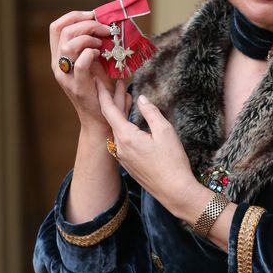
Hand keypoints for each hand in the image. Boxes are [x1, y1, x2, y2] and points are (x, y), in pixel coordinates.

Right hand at [49, 9, 116, 131]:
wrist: (101, 118)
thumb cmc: (101, 89)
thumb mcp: (95, 63)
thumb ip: (95, 45)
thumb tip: (108, 24)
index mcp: (59, 57)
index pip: (57, 26)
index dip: (75, 16)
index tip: (94, 15)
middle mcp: (58, 65)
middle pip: (63, 30)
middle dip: (87, 23)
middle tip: (105, 29)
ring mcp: (66, 76)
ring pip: (69, 44)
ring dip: (90, 37)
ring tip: (103, 43)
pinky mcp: (78, 86)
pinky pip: (81, 63)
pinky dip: (92, 53)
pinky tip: (100, 55)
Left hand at [97, 86, 203, 219]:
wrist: (174, 191)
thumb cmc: (172, 162)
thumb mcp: (165, 131)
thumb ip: (151, 112)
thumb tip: (142, 99)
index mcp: (126, 137)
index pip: (109, 110)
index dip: (103, 94)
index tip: (98, 80)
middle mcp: (119, 147)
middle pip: (111, 120)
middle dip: (112, 101)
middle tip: (114, 85)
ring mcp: (122, 158)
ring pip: (116, 131)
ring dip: (118, 115)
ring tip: (124, 100)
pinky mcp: (128, 165)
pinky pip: (122, 141)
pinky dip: (123, 128)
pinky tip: (131, 123)